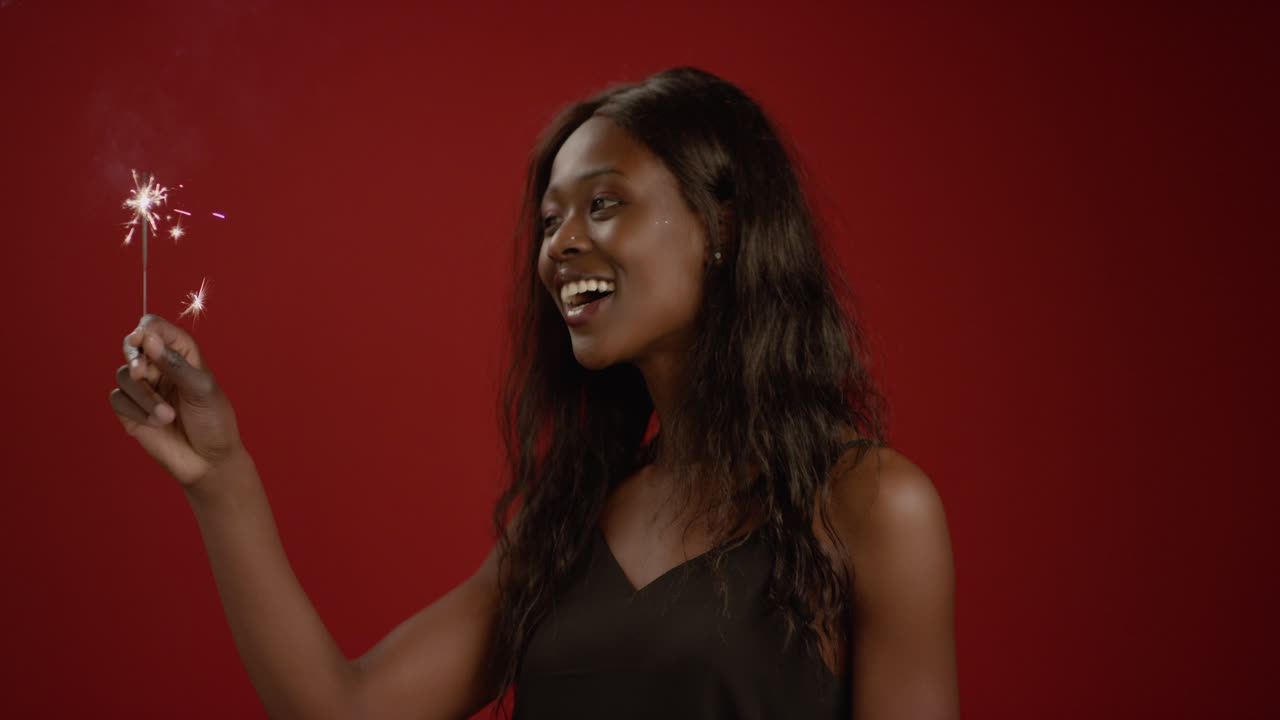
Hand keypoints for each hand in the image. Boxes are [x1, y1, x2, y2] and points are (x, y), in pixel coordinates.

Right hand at [110, 314, 244, 486]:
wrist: (209, 461)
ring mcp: (144, 388)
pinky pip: (118, 399)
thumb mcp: (201, 389)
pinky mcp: (131, 410)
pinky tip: (157, 423)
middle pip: (132, 346)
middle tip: (142, 373)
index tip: (141, 339)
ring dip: (144, 396)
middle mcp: (160, 367)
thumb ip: (175, 364)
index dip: (145, 330)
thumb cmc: (213, 421)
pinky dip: (136, 411)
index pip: (155, 328)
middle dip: (135, 358)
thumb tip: (149, 339)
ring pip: (124, 376)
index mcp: (182, 354)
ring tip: (167, 416)